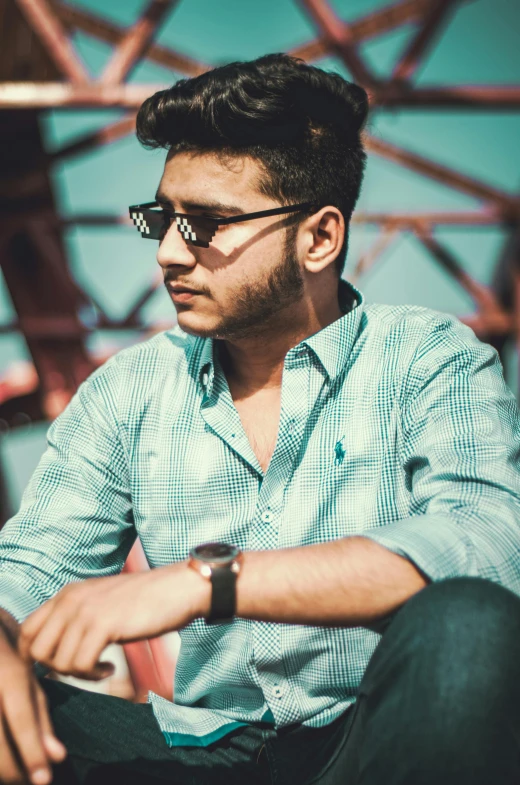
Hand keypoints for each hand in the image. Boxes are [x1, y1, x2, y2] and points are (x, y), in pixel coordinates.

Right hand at [0, 632, 66, 784]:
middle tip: (27, 782)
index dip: (32, 751)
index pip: (19, 717)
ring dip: (0, 766)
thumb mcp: (26, 678)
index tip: (43, 780)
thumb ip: (40, 716)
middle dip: (10, 770)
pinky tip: (2, 759)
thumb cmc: (4, 653)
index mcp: (7, 672)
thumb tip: (56, 757)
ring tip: (14, 775)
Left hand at [17, 562, 209, 680]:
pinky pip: (80, 665)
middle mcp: (70, 599)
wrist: (179, 588)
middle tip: (82, 668)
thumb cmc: (145, 601)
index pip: (27, 631)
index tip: (64, 664)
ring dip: (79, 674)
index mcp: (67, 593)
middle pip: (35, 649)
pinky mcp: (103, 624)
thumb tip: (55, 654)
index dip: (37, 655)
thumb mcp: (101, 603)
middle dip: (55, 668)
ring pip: (57, 661)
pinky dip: (94, 675)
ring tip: (101, 668)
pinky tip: (111, 667)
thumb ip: (77, 619)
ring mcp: (85, 611)